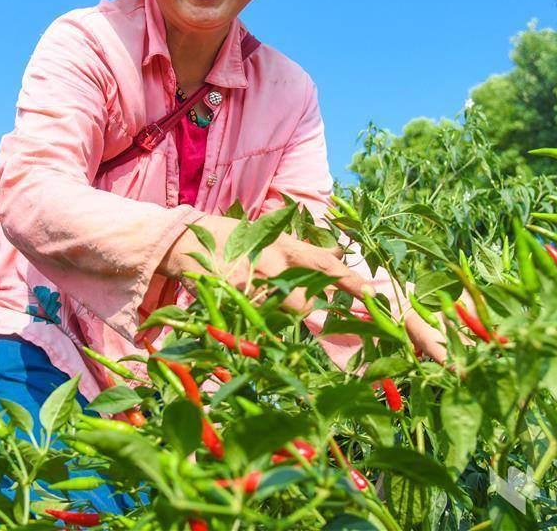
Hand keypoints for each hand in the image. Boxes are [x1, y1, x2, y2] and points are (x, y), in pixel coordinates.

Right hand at [158, 215, 366, 311]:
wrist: (182, 241)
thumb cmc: (230, 238)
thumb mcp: (270, 236)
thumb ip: (305, 249)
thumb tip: (342, 252)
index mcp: (284, 246)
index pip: (326, 265)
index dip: (352, 281)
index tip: (374, 296)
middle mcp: (271, 264)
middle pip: (305, 303)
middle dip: (308, 313)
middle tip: (307, 314)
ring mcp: (250, 284)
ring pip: (278, 316)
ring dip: (275, 317)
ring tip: (259, 303)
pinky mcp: (230, 299)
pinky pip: (253, 322)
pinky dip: (253, 321)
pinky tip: (241, 308)